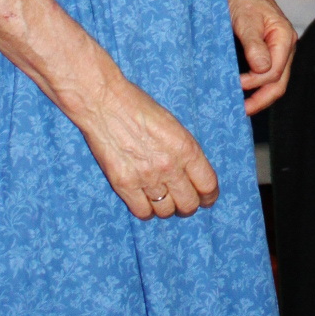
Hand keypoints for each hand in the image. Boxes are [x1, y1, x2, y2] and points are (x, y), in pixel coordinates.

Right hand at [75, 68, 218, 219]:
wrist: (104, 103)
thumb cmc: (139, 107)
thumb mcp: (173, 125)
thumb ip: (185, 151)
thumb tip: (192, 174)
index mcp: (186, 148)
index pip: (208, 185)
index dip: (209, 196)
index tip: (206, 198)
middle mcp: (169, 166)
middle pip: (189, 204)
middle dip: (189, 204)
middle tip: (183, 199)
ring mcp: (146, 178)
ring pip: (166, 212)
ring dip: (167, 207)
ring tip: (162, 197)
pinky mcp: (124, 185)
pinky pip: (142, 212)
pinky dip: (147, 210)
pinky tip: (145, 200)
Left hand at [220, 0, 296, 113]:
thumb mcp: (245, 19)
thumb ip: (254, 45)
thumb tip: (262, 69)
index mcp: (284, 39)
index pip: (274, 72)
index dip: (255, 82)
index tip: (235, 84)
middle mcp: (285, 47)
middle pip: (279, 82)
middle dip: (261, 99)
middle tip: (241, 112)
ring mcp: (278, 50)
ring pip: (274, 81)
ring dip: (259, 95)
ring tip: (241, 107)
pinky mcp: (268, 51)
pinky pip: (267, 74)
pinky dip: (256, 85)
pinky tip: (243, 91)